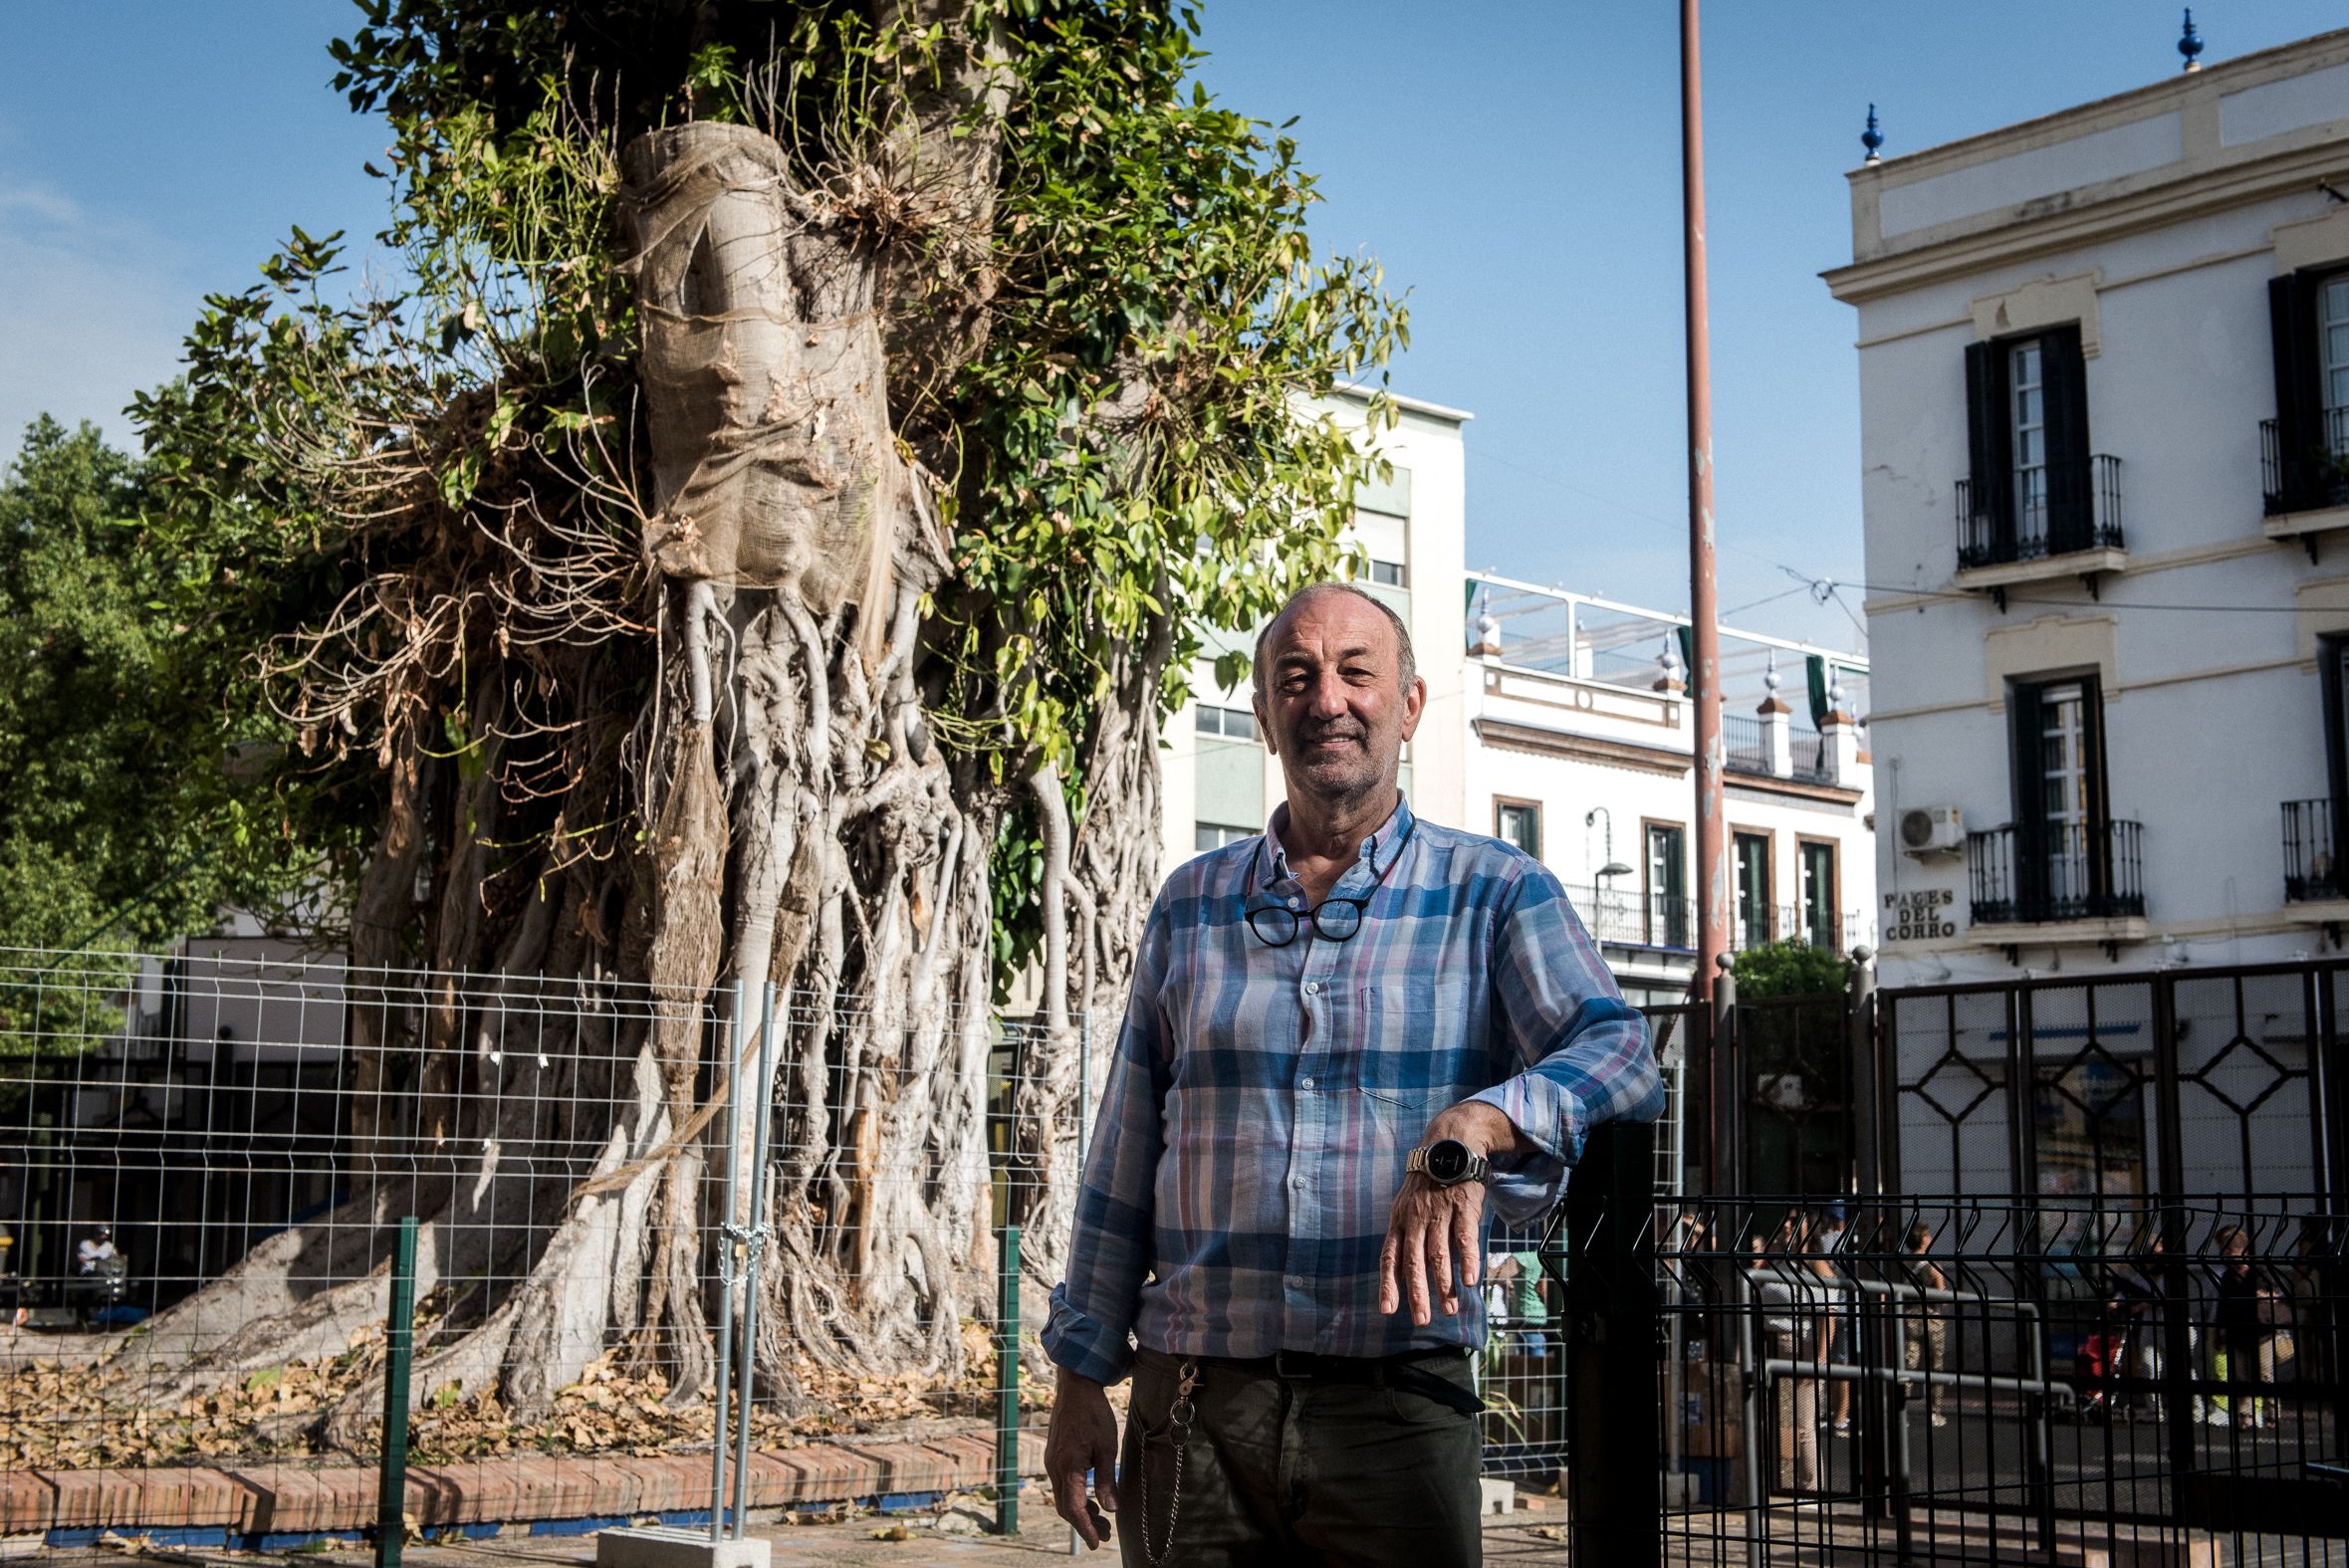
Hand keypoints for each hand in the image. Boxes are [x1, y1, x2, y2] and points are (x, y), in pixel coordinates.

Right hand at [1045, 1367, 1119, 1549]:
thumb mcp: (1106, 1447)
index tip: (1096, 1543)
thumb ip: (1106, 1479)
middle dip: (1084, 1524)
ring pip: (1063, 1497)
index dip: (1085, 1529)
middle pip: (1066, 1507)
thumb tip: (1110, 1509)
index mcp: (1068, 1467)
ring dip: (1081, 1511)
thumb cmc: (1093, 1414)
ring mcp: (1052, 1462)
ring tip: (1101, 1520)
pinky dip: (1076, 1497)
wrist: (1075, 1387)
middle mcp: (1055, 1467)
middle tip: (1104, 1535)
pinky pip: (1062, 1484)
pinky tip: (1091, 1498)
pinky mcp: (1055, 1456)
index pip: (1073, 1509)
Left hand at [1379, 1102, 1513, 1325]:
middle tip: (1420, 1320)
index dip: (1389, 1284)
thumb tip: (1406, 1274)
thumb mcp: (1408, 1207)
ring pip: (1439, 1253)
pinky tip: (1470, 1281)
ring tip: (1450, 1309)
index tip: (1388, 1310)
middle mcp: (1416, 1218)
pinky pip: (1465, 1237)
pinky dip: (1467, 1260)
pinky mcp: (1463, 1206)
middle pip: (1414, 1260)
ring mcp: (1440, 1211)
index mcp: (1400, 1220)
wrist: (1450, 1145)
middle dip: (1417, 1292)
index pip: (1390, 1256)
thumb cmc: (1428, 1185)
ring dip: (1444, 1284)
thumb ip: (1407, 1237)